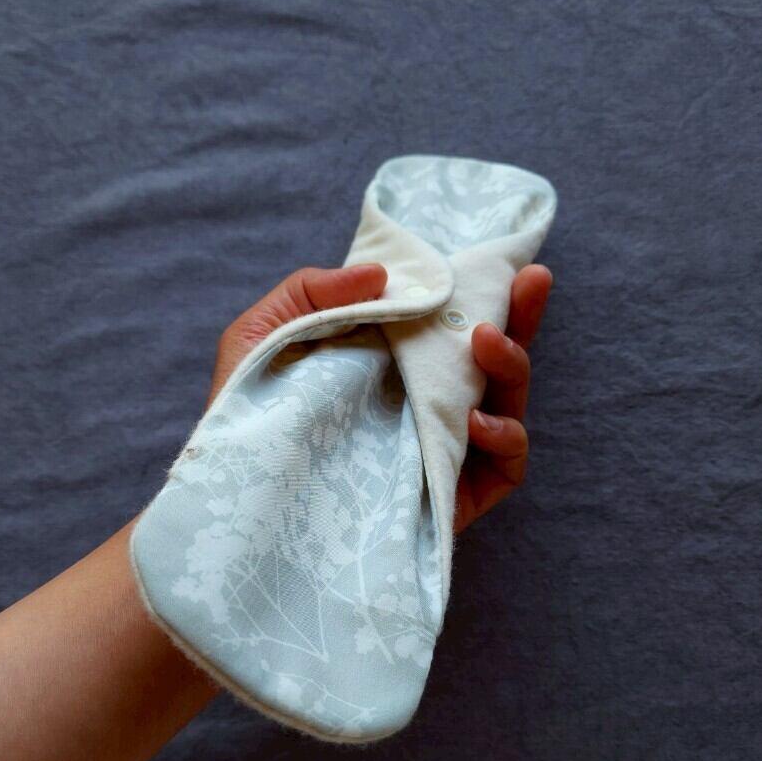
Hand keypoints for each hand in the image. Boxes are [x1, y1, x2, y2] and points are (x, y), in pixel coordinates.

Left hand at [208, 261, 552, 531]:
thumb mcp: (264, 334)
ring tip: (483, 342)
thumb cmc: (244, 412)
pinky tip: (475, 420)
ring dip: (512, 368)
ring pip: (507, 406)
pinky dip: (505, 439)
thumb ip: (313, 291)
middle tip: (531, 282)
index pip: (453, 324)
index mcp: (392, 362)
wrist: (230, 495)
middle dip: (522, 318)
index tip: (511, 262)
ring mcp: (439, 450)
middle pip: (493, 360)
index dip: (489, 292)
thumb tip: (381, 274)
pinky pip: (504, 469)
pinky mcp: (447, 498)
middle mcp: (423, 402)